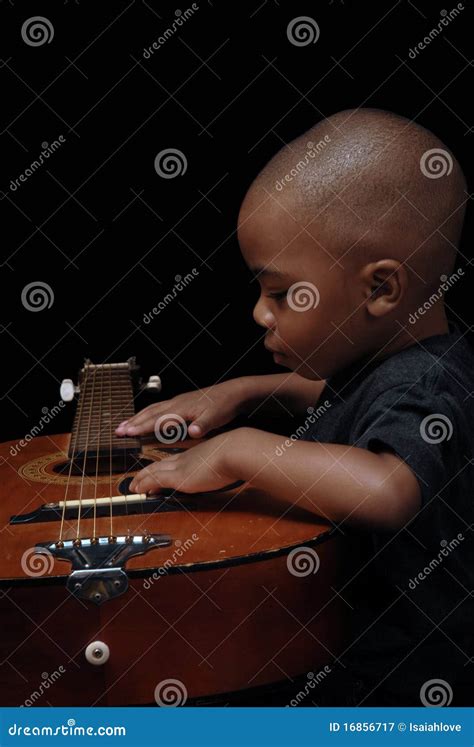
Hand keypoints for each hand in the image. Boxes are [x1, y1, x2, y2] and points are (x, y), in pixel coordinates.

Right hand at [115, 378, 249, 439]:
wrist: (233, 392)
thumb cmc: (224, 405)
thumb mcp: (216, 417)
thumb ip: (203, 425)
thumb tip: (194, 431)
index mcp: (182, 408)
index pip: (158, 419)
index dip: (142, 427)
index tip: (127, 433)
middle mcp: (176, 403)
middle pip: (150, 413)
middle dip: (133, 422)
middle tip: (117, 431)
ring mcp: (177, 402)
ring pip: (152, 410)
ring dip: (137, 418)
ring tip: (124, 425)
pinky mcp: (181, 402)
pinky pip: (158, 408)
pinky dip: (147, 414)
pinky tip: (144, 418)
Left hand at [129, 431, 239, 494]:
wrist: (235, 451)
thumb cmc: (235, 456)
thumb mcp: (224, 461)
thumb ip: (218, 467)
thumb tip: (223, 474)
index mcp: (194, 455)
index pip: (172, 461)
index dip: (161, 468)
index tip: (154, 474)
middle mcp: (184, 459)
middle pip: (159, 465)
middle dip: (146, 473)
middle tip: (137, 480)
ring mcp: (180, 466)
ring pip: (153, 471)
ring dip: (141, 479)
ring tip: (134, 486)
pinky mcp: (179, 476)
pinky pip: (155, 479)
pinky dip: (144, 484)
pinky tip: (138, 489)